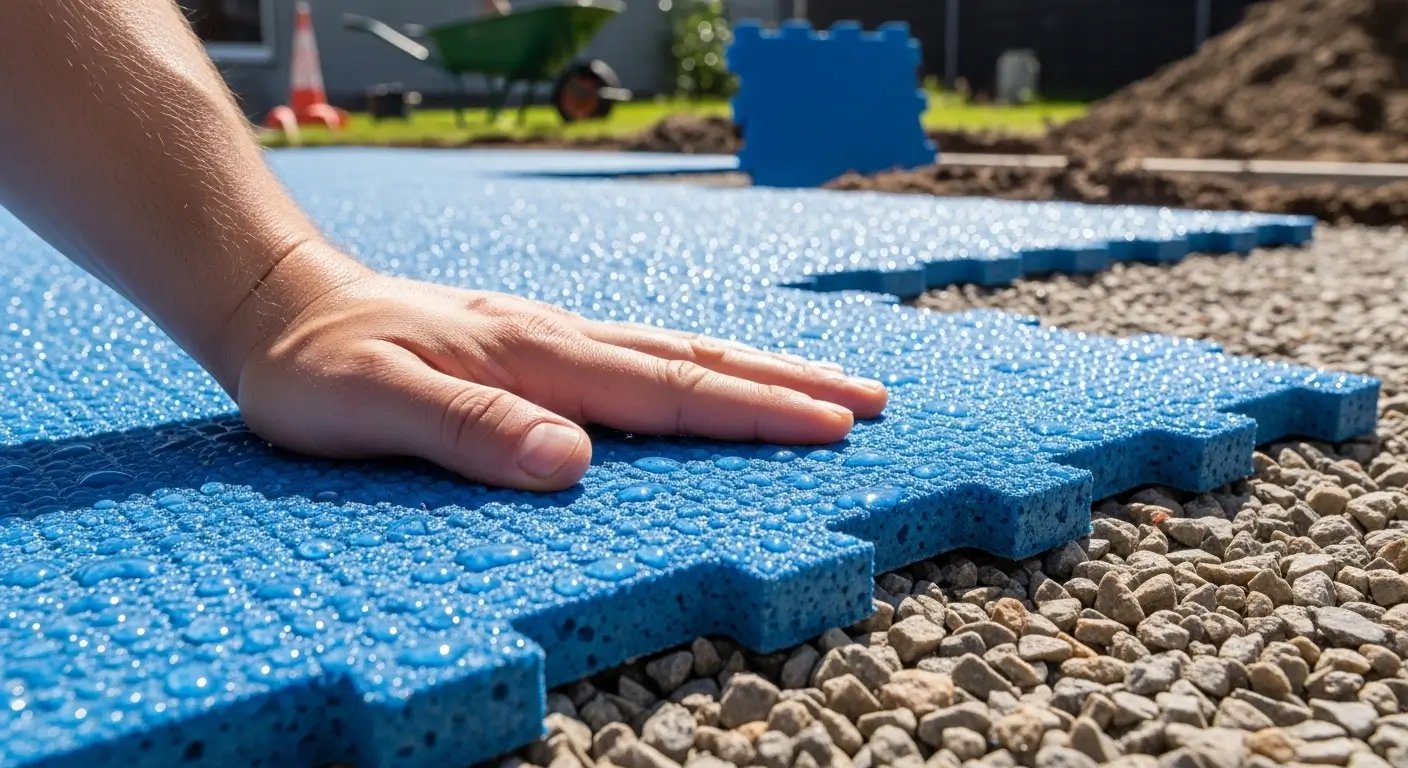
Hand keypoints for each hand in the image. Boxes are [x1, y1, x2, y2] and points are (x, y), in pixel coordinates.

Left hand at [230, 248, 887, 490]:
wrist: (281, 303)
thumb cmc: (316, 368)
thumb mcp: (371, 406)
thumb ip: (470, 433)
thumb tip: (575, 463)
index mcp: (536, 357)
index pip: (667, 390)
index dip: (753, 412)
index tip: (831, 427)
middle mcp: (558, 340)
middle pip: (695, 361)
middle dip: (788, 384)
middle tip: (871, 398)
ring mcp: (550, 337)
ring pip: (676, 352)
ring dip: (758, 370)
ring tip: (825, 387)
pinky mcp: (535, 345)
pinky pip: (641, 356)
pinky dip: (701, 368)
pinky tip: (714, 379)